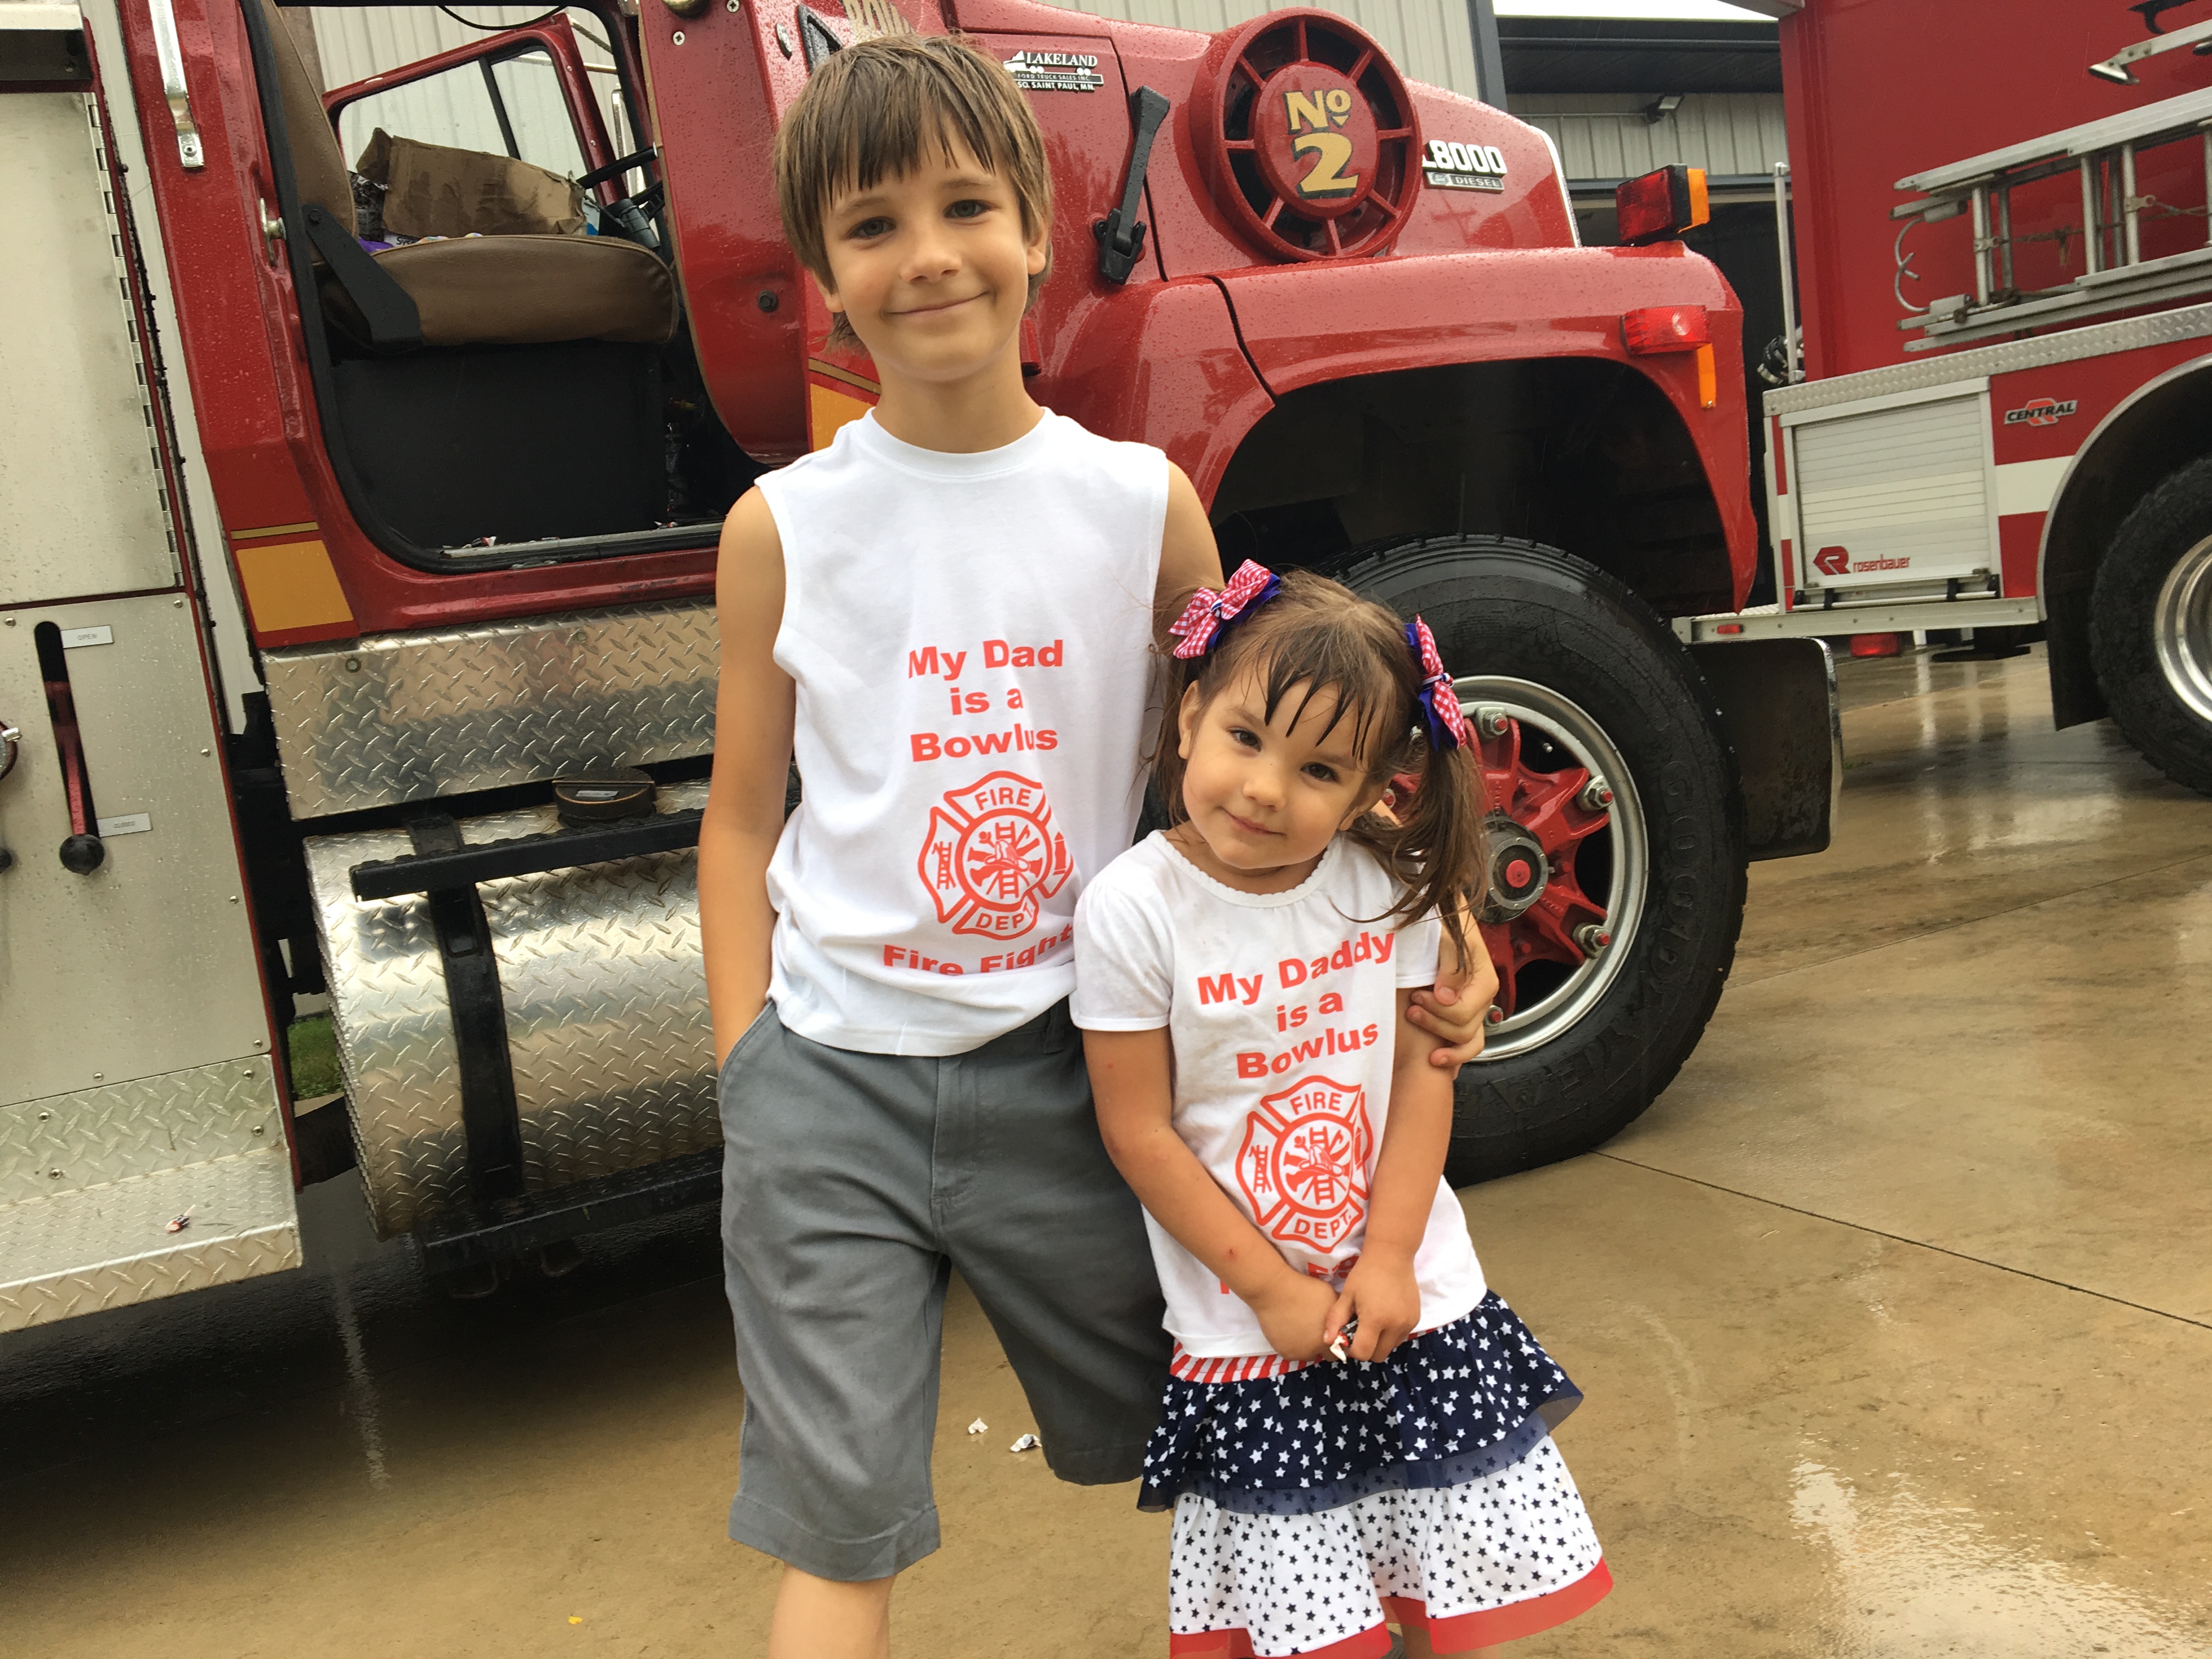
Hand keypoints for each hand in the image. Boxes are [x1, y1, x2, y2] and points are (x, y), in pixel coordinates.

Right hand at [1247, 1271, 1341, 1362]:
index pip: (1342, 1348)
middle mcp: (1317, 1350)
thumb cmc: (1305, 1290)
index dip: (1337, 1339)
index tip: (1331, 1331)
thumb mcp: (1330, 1295)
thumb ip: (1338, 1312)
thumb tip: (1341, 1317)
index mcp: (1332, 1337)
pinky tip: (1289, 1330)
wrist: (1274, 1291)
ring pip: (1309, 1354)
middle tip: (1316, 1330)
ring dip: (1308, 1346)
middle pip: (1326, 1354)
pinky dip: (1293, 1344)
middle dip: (1324, 1345)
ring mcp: (1300, 1353)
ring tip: (1301, 1329)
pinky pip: (1293, 1352)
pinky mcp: (1285, 1353)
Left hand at [1326, 1251, 1421, 1363]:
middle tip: (1360, 1330)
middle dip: (1367, 1348)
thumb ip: (1335, 1319)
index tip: (1348, 1337)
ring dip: (1380, 1342)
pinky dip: (1391, 1333)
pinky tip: (1385, 1315)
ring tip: (1373, 1321)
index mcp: (1375, 1320)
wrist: (1392, 1255)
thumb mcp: (1347, 1294)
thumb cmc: (1365, 1273)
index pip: (1363, 1353)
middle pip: (1378, 1356)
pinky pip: (1401, 1337)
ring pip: (1391, 1348)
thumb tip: (1327, 1342)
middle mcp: (1395, 1326)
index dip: (1353, 1350)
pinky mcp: (1416, 1319)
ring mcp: (1408, 1323)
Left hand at [1407, 926, 1500, 1072]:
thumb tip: (1446, 997)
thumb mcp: (1448, 939)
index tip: (1419, 995)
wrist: (1440, 919)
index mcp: (1484, 979)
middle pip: (1463, 1029)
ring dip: (1438, 1035)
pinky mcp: (1464, 1016)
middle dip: (1434, 1021)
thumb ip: (1450, 968)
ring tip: (1415, 1017)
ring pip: (1466, 1041)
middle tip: (1412, 1005)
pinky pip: (1468, 1044)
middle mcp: (1483, 998)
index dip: (1439, 1009)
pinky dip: (1455, 1055)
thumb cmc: (1444, 925)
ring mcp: (1475, 1009)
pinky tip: (1437, 1059)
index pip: (1464, 1011)